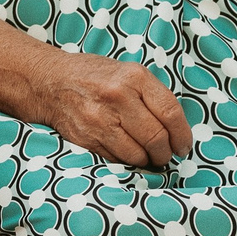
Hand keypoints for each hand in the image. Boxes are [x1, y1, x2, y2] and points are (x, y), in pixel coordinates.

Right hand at [24, 50, 193, 166]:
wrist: (51, 81)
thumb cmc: (98, 78)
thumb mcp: (129, 73)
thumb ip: (153, 97)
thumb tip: (178, 131)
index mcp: (135, 77)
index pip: (170, 112)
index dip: (182, 135)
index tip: (184, 146)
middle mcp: (118, 96)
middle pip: (156, 137)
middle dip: (166, 153)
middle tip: (166, 155)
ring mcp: (100, 119)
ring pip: (137, 154)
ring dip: (147, 161)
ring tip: (148, 156)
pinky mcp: (86, 138)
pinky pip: (117, 159)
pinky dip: (127, 162)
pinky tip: (128, 154)